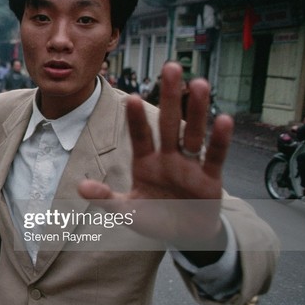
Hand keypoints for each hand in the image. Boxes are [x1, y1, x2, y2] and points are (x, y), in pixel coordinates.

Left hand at [78, 61, 232, 250]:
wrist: (184, 237)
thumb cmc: (154, 219)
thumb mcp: (127, 211)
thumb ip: (106, 199)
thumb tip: (81, 187)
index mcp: (145, 163)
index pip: (140, 135)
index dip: (135, 119)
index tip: (128, 96)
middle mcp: (168, 158)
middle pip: (168, 123)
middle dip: (169, 97)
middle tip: (170, 67)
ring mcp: (190, 166)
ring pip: (193, 133)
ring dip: (196, 110)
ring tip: (199, 83)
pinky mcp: (210, 179)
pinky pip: (215, 156)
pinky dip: (219, 140)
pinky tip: (224, 119)